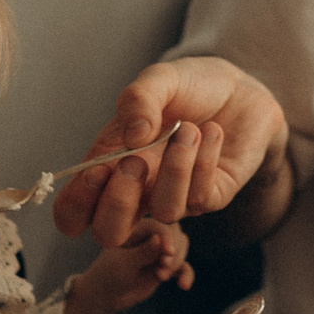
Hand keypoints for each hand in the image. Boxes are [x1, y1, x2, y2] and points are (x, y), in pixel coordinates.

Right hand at [51, 57, 287, 246]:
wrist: (239, 87)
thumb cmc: (191, 86)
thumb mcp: (159, 79)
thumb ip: (138, 98)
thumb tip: (133, 136)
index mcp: (109, 164)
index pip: (74, 212)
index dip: (76, 204)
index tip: (97, 171)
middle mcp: (138, 189)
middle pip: (110, 234)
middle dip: (118, 204)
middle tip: (136, 161)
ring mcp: (174, 197)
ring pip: (164, 214)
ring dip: (175, 169)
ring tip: (188, 128)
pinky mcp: (212, 196)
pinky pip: (201, 197)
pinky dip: (204, 160)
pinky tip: (212, 132)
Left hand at [64, 220, 192, 313]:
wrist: (106, 295)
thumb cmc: (109, 275)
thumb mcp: (123, 265)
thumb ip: (142, 253)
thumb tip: (160, 239)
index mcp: (137, 227)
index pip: (159, 226)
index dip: (167, 238)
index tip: (168, 254)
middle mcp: (150, 235)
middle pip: (176, 234)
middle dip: (174, 251)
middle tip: (164, 267)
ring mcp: (159, 250)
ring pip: (182, 247)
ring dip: (178, 263)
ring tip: (161, 277)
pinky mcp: (166, 264)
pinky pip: (183, 266)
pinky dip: (186, 274)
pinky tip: (184, 286)